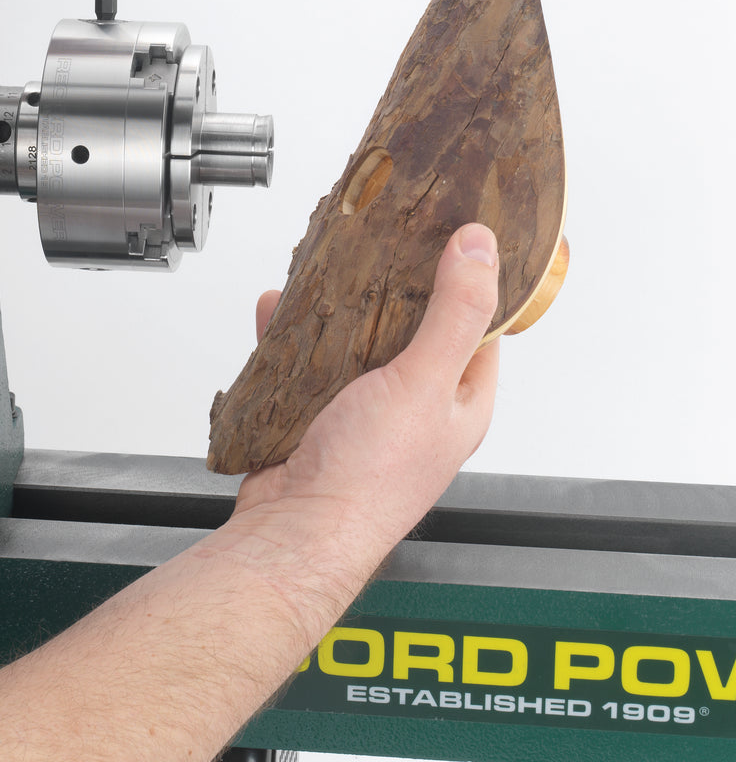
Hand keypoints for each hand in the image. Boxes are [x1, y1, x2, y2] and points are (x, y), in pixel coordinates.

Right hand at [225, 223, 499, 623]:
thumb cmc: (368, 480)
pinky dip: (293, 331)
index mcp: (461, 401)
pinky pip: (308, 359)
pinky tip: (279, 309)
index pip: (480, 324)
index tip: (457, 229)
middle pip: (413, 324)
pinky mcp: (319, 413)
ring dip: (339, 305)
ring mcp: (367, 410)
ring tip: (327, 265)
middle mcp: (418, 406)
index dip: (473, 276)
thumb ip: (455, 313)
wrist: (294, 532)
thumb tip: (482, 248)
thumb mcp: (424, 381)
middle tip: (383, 235)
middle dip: (393, 282)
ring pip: (357, 338)